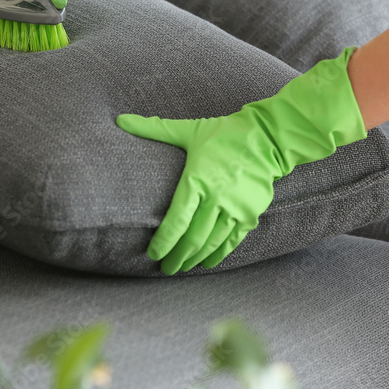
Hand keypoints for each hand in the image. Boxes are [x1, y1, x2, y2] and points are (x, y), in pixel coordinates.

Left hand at [118, 47, 368, 274]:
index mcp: (197, 180)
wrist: (267, 139)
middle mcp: (217, 198)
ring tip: (184, 267)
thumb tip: (120, 119)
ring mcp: (236, 208)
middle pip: (192, 238)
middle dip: (177, 257)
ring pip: (211, 243)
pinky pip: (232, 241)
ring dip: (196, 259)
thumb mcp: (189, 130)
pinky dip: (219, 254)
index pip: (176, 221)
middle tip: (166, 269)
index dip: (163, 242)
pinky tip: (208, 262)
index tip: (153, 254)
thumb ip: (154, 128)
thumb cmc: (224, 134)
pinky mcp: (250, 214)